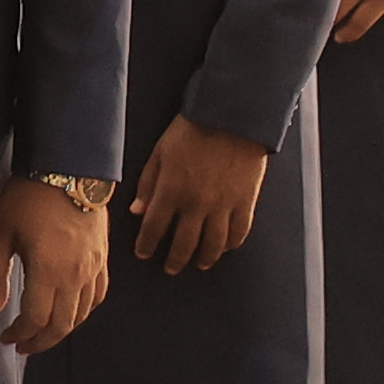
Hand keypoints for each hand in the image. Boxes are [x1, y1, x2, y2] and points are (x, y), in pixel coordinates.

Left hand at [0, 178, 111, 355]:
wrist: (67, 167)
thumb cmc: (28, 197)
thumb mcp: (0, 233)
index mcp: (48, 270)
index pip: (36, 319)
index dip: (20, 334)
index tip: (7, 338)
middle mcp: (75, 274)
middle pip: (62, 325)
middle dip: (40, 342)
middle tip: (23, 346)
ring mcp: (93, 267)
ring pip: (82, 314)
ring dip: (62, 330)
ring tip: (43, 335)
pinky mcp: (102, 258)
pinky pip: (98, 295)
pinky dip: (84, 311)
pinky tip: (71, 313)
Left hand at [131, 115, 270, 275]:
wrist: (231, 116)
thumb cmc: (191, 130)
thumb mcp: (160, 153)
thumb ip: (147, 184)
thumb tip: (137, 211)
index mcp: (171, 191)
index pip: (154, 229)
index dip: (146, 245)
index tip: (144, 253)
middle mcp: (196, 204)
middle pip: (184, 244)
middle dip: (174, 260)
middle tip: (170, 268)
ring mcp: (223, 205)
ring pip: (213, 245)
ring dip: (204, 259)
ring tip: (199, 264)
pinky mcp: (246, 201)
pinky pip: (239, 232)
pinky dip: (231, 244)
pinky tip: (225, 248)